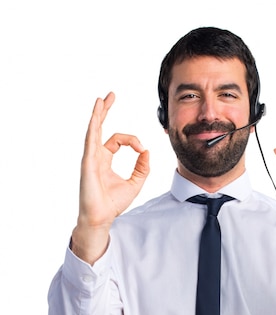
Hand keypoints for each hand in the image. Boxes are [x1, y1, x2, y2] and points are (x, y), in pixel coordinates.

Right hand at [72, 92, 149, 262]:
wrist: (102, 217)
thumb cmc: (113, 203)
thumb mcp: (135, 183)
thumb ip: (142, 168)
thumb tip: (147, 151)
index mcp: (105, 159)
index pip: (118, 140)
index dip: (132, 141)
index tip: (141, 149)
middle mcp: (96, 155)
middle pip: (100, 127)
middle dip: (105, 110)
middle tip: (110, 95)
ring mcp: (90, 158)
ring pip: (93, 130)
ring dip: (97, 114)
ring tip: (101, 99)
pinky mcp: (88, 162)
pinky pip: (90, 141)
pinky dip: (93, 127)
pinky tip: (95, 116)